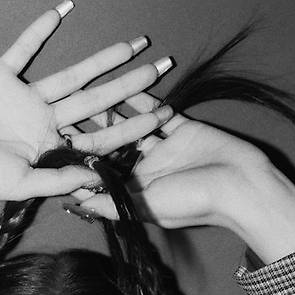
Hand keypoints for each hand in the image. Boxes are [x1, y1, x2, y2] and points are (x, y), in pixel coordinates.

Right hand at [0, 7, 170, 227]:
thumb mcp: (23, 184)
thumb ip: (61, 178)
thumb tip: (100, 178)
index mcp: (54, 148)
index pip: (101, 134)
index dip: (132, 125)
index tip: (164, 114)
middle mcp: (46, 121)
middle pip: (96, 99)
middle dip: (130, 85)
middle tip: (163, 66)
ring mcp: (26, 98)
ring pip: (72, 73)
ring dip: (102, 58)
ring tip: (133, 43)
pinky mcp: (2, 76)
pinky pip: (25, 49)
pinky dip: (41, 30)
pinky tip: (64, 9)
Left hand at [74, 93, 270, 229]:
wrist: (239, 187)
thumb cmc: (192, 204)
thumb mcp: (145, 208)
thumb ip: (110, 203)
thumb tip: (76, 201)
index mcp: (135, 192)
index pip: (102, 175)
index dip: (80, 161)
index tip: (55, 146)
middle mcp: (146, 170)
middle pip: (113, 148)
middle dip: (92, 132)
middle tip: (65, 113)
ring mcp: (163, 149)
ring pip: (133, 126)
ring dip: (115, 111)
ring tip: (90, 95)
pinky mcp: (182, 129)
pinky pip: (159, 112)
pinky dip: (146, 100)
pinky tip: (125, 85)